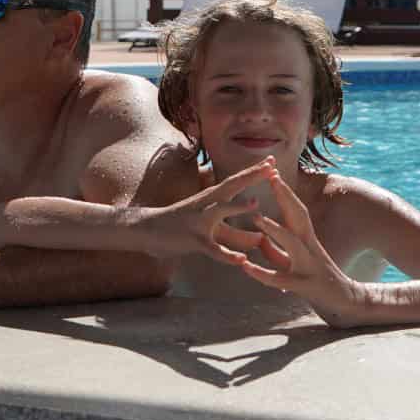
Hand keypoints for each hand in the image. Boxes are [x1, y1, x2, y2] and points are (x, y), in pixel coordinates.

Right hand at [138, 158, 274, 263]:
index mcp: (210, 198)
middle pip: (231, 186)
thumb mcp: (208, 226)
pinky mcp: (193, 239)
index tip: (272, 160)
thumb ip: (234, 233)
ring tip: (256, 203)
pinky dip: (227, 255)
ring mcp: (198, 220)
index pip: (235, 181)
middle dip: (251, 176)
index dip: (253, 171)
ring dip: (237, 207)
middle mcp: (206, 204)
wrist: (147, 230)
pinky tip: (241, 260)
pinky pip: (212, 248)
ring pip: (220, 212)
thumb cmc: (180, 226)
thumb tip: (258, 240)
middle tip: (271, 167)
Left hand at [240, 172, 364, 327]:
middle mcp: (309, 246)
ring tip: (256, 218)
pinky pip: (281, 279)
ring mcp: (308, 265)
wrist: (345, 301)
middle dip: (284, 195)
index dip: (284, 190)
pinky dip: (262, 273)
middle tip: (270, 176)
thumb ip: (276, 249)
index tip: (272, 171)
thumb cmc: (317, 279)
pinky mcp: (305, 285)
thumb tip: (259, 238)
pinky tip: (246, 267)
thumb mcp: (293, 261)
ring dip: (275, 229)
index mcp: (306, 238)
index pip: (295, 208)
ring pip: (292, 243)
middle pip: (298, 215)